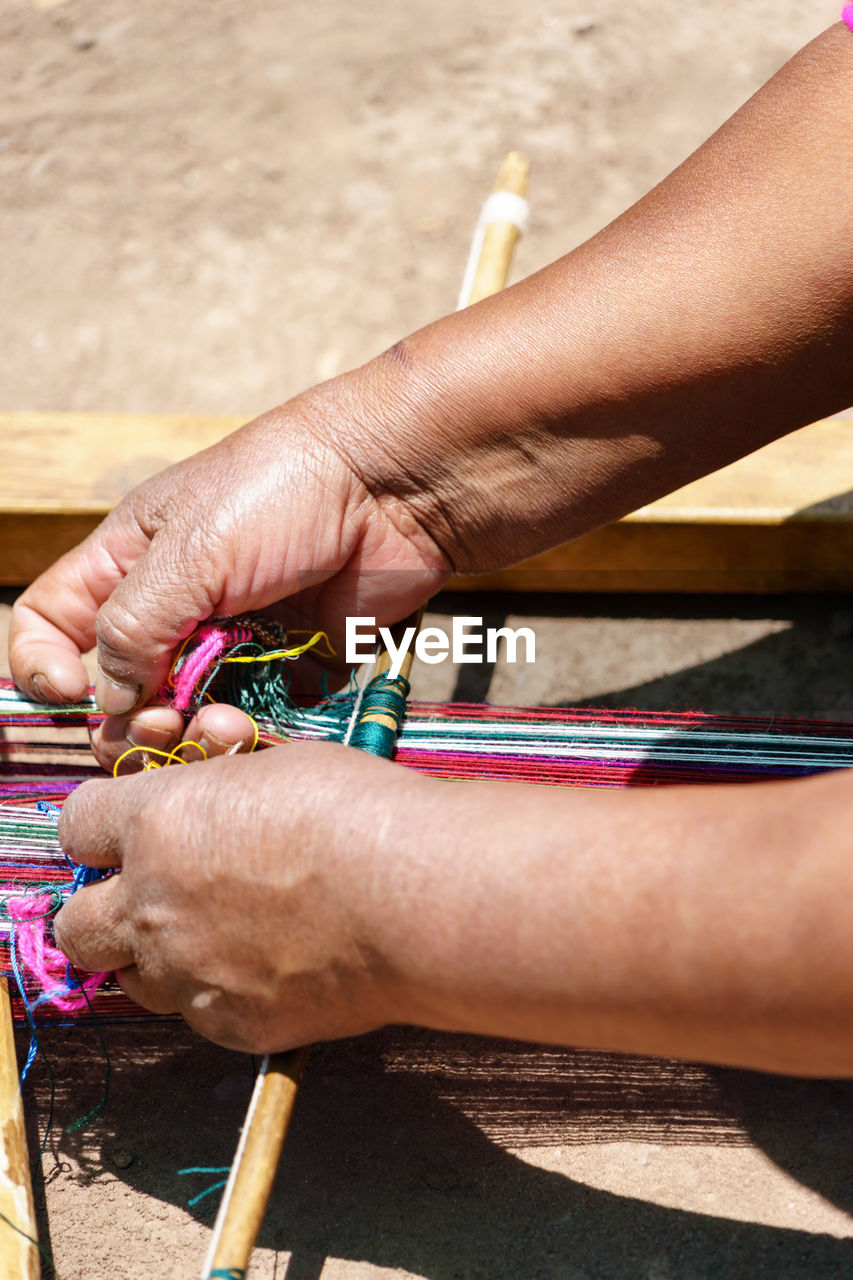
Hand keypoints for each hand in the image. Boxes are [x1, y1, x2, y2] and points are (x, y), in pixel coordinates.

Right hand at [9, 372, 448, 767]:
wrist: (395, 486)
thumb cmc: (282, 491)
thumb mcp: (188, 551)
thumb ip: (131, 629)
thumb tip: (108, 699)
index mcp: (129, 561)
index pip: (51, 623)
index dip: (42, 665)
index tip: (71, 695)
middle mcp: (175, 605)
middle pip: (120, 689)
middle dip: (131, 720)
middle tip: (164, 724)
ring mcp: (234, 637)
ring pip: (189, 715)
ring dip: (196, 734)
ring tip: (228, 722)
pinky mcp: (292, 663)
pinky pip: (257, 717)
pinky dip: (255, 730)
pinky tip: (265, 723)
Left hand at [53, 741, 432, 1051]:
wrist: (419, 897)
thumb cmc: (360, 814)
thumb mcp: (277, 769)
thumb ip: (220, 792)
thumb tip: (212, 800)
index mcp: (158, 822)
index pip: (76, 825)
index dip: (100, 828)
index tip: (124, 832)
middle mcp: (153, 903)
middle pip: (74, 924)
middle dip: (103, 909)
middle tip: (148, 898)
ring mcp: (187, 972)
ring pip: (128, 981)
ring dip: (155, 958)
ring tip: (212, 936)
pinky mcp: (229, 1024)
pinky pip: (196, 1013)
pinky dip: (218, 993)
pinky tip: (268, 966)